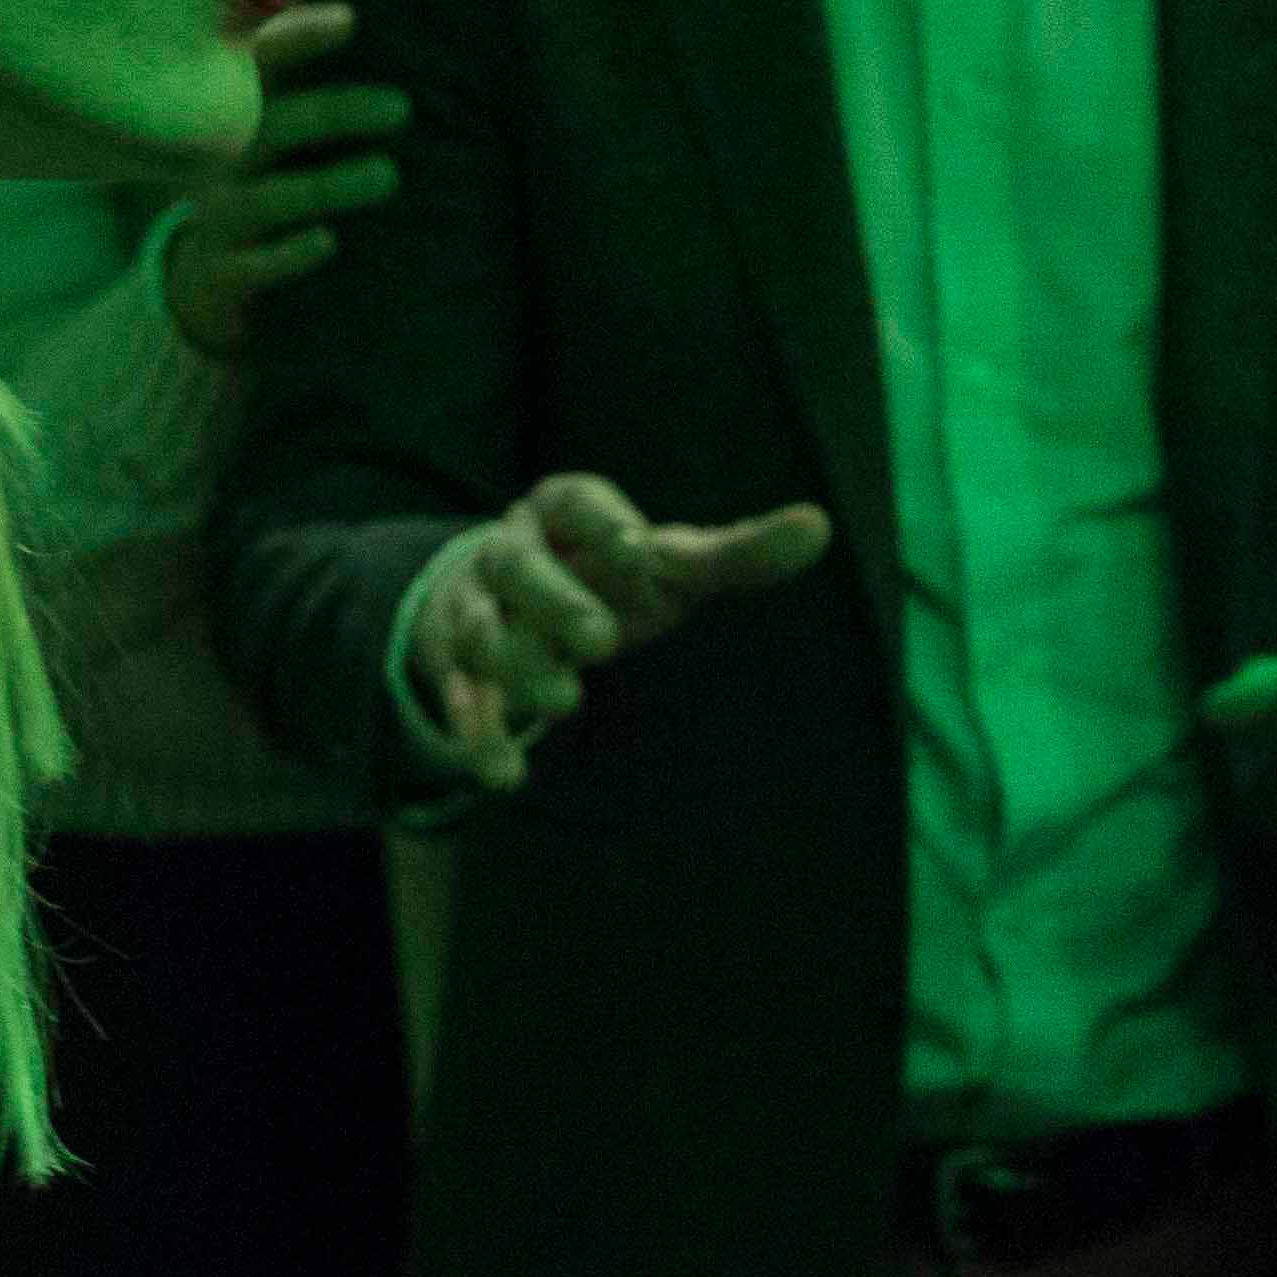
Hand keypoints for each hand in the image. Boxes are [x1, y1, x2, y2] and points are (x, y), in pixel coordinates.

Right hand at [163, 0, 407, 356]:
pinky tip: (330, 242)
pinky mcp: (228, 271)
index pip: (261, 60)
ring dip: (327, 184)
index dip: (300, 36)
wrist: (216, 267)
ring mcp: (221, 215)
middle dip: (335, 112)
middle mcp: (221, 154)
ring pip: (265, 198)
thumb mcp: (268, 92)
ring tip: (389, 176)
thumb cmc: (259, 158)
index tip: (352, 19)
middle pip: (271, 125)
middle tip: (404, 107)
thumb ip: (291, 22)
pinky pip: (253, 266)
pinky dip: (290, 255)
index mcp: (236, 103)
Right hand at [407, 472, 833, 789]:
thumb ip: (737, 552)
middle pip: (518, 567)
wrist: (508, 604)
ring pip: (485, 633)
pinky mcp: (457, 666)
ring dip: (520, 666)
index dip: (601, 520)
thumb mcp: (668, 563)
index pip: (574, 501)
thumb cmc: (610, 578)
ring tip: (566, 703)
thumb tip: (820, 526)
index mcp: (563, 511)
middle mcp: (512, 553)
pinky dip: (479, 736)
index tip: (636, 543)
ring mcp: (477, 609)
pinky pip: (461, 698)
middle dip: (555, 602)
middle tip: (601, 641)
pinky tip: (505, 775)